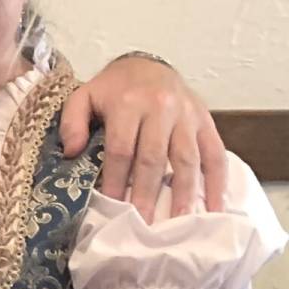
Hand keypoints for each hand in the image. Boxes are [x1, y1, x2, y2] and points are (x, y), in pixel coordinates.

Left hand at [60, 53, 225, 219]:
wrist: (147, 64)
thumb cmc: (112, 89)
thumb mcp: (83, 96)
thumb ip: (72, 122)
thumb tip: (72, 152)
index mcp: (128, 104)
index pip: (122, 149)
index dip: (117, 180)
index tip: (113, 207)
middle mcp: (161, 108)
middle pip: (154, 158)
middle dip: (148, 194)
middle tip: (144, 224)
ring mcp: (187, 116)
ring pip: (187, 158)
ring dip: (185, 192)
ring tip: (180, 220)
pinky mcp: (206, 121)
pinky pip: (215, 153)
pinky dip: (218, 181)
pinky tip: (213, 206)